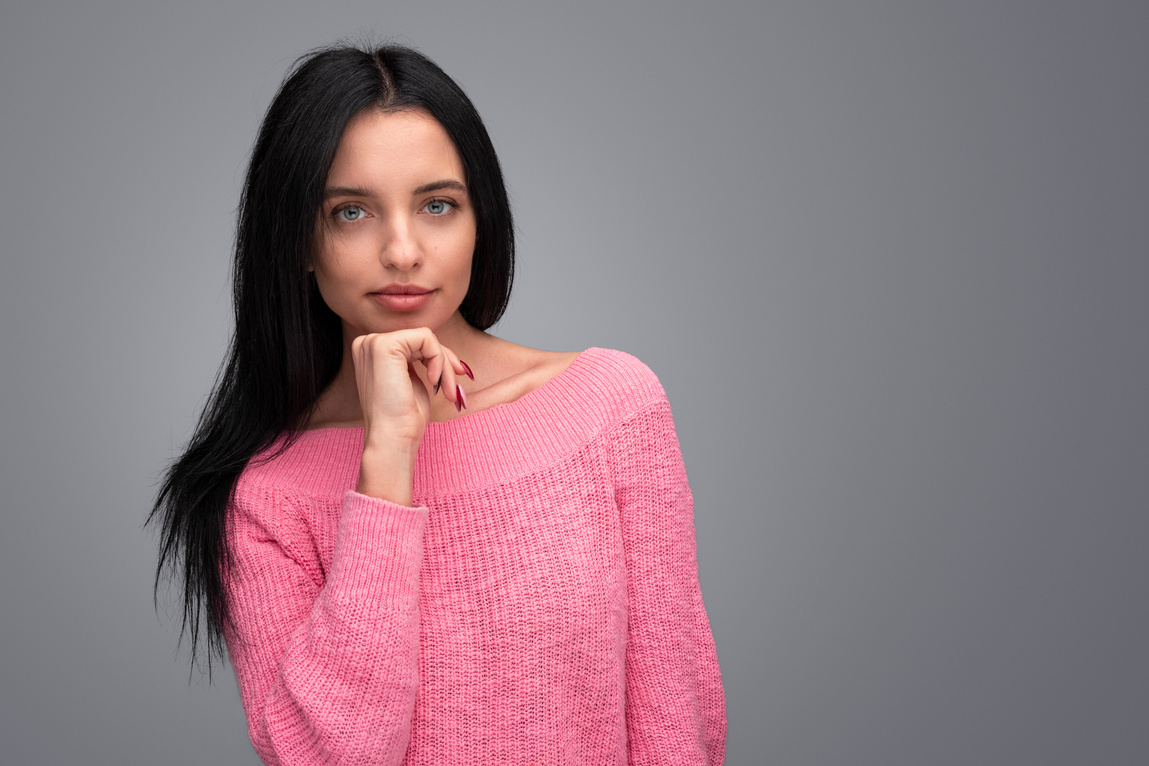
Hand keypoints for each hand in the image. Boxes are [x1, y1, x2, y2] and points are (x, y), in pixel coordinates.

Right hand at [350, 328, 466, 502]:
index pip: (413, 343)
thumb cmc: (403, 419)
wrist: (392, 439)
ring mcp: (373, 342)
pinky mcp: (384, 345)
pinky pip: (426, 338)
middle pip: (421, 339)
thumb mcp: (412, 381)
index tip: (453, 378)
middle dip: (444, 362)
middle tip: (453, 388)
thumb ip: (419, 361)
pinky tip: (433, 381)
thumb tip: (448, 353)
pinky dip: (439, 359)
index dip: (437, 358)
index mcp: (371, 352)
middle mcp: (367, 343)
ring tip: (446, 391)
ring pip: (426, 338)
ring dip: (444, 365)